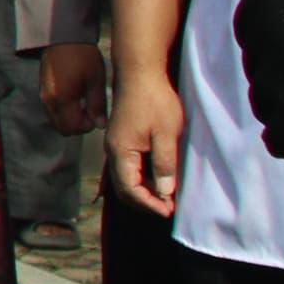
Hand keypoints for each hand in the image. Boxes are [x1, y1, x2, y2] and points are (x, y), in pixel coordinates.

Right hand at [40, 41, 104, 134]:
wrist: (64, 37)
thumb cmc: (82, 56)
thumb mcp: (96, 80)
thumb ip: (97, 105)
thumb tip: (100, 124)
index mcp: (63, 99)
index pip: (73, 127)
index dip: (87, 126)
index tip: (97, 116)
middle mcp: (49, 101)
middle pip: (63, 128)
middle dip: (78, 125)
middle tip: (91, 113)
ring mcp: (44, 96)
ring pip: (57, 121)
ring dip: (70, 119)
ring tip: (83, 103)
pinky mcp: (42, 90)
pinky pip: (52, 110)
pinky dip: (63, 111)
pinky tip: (74, 97)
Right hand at [105, 68, 186, 218]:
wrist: (139, 72)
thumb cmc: (155, 100)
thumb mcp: (166, 133)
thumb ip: (164, 164)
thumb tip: (165, 192)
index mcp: (121, 152)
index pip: (130, 190)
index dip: (149, 205)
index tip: (170, 211)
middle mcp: (113, 151)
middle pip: (123, 189)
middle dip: (144, 203)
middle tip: (168, 209)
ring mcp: (115, 144)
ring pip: (124, 178)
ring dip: (143, 191)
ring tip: (165, 196)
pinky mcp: (121, 138)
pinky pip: (127, 167)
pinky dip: (141, 179)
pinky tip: (157, 177)